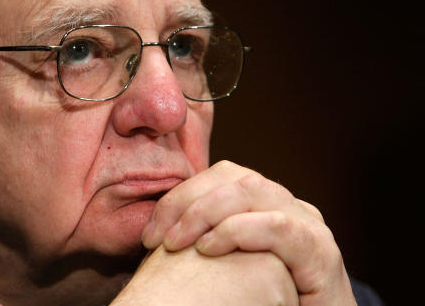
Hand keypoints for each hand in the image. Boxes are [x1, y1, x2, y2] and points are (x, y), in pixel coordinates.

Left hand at [141, 160, 356, 304]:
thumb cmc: (268, 300)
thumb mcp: (230, 263)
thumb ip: (204, 241)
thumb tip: (153, 237)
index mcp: (265, 204)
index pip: (220, 176)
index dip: (179, 196)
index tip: (149, 231)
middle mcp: (289, 205)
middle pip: (233, 177)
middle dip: (185, 201)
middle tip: (155, 237)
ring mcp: (308, 225)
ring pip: (252, 191)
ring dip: (204, 212)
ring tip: (175, 243)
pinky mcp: (320, 253)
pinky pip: (278, 226)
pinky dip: (238, 231)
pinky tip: (209, 248)